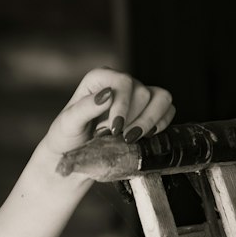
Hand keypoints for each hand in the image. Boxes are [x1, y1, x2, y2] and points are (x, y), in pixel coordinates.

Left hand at [41, 68, 175, 159]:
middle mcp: (120, 83)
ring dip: (150, 121)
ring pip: (161, 98)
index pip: (123, 82)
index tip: (114, 129)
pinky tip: (146, 136)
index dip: (123, 105)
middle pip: (143, 92)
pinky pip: (168, 109)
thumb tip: (108, 94)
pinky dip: (161, 123)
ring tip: (131, 139)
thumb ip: (84, 108)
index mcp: (99, 79)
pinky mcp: (149, 110)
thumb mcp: (68, 124)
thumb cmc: (67, 138)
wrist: (75, 157)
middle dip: (131, 119)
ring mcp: (137, 96)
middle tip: (113, 137)